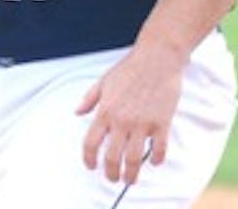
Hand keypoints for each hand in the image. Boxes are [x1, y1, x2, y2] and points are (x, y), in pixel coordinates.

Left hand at [76, 42, 184, 184]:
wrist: (157, 57)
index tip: (92, 166)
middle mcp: (122, 120)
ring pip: (134, 159)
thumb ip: (89, 99)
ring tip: (130, 179)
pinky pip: (159, 149)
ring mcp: (142, 123)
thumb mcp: (103, 81)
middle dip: (111, 174)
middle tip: (113, 179)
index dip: (89, 159)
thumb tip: (76, 112)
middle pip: (112, 158)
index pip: (90, 144)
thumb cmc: (130, 67)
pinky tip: (155, 162)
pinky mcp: (161, 122)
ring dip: (131, 174)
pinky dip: (157, 159)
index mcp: (105, 111)